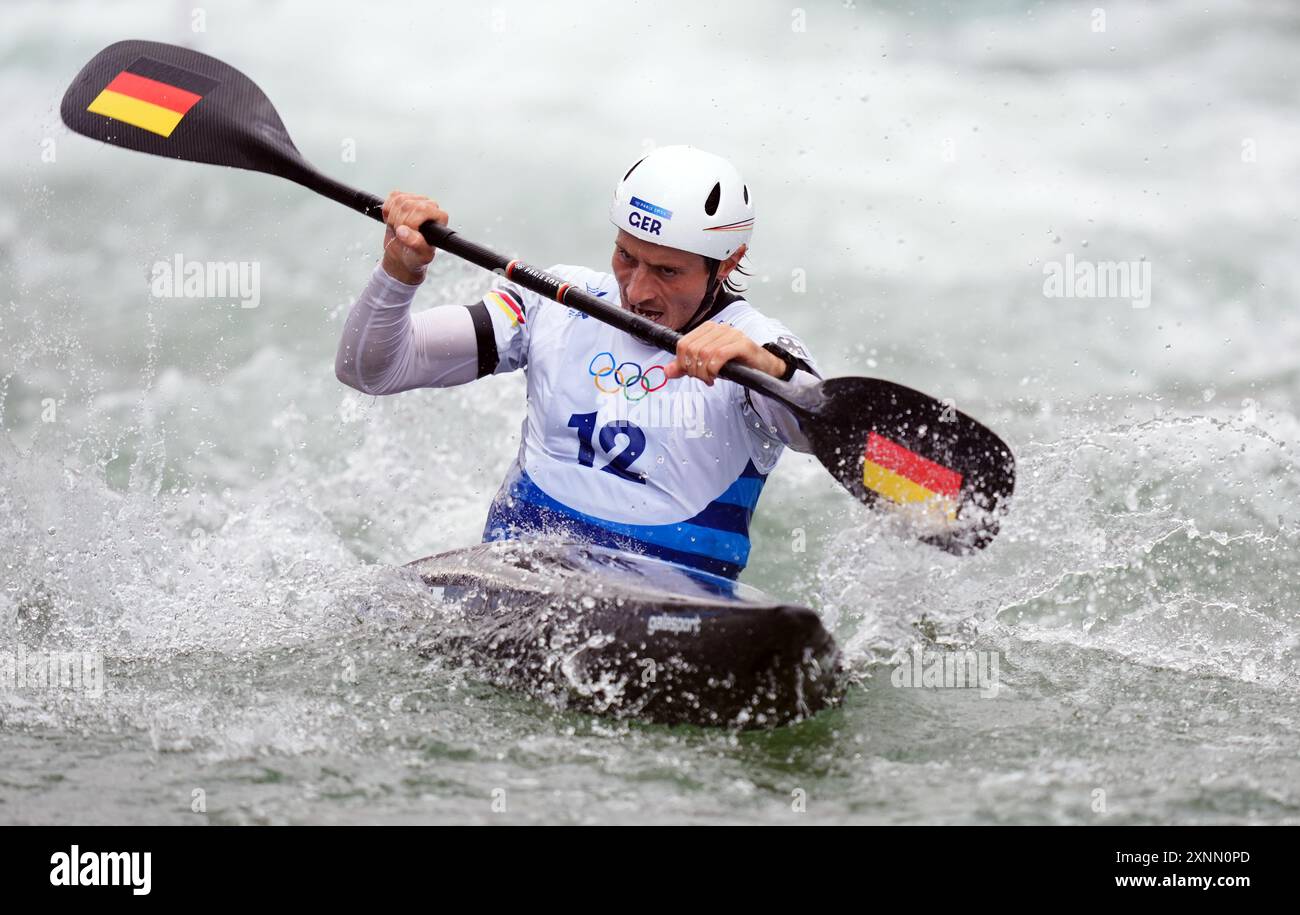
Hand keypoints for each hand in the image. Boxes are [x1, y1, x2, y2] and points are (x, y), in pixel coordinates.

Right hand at [380, 190, 448, 284]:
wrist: (404, 254)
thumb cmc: (416, 256)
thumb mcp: (420, 255)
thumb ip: (415, 243)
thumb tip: (402, 231)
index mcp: (440, 218)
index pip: (422, 210)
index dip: (409, 222)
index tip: (404, 234)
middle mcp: (431, 206)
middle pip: (408, 204)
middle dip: (398, 222)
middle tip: (399, 234)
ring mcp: (418, 200)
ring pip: (399, 199)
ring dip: (392, 217)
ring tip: (397, 229)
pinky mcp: (405, 198)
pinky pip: (392, 197)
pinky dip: (387, 210)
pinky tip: (392, 221)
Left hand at [663, 321, 786, 385]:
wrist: (762, 366)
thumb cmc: (735, 363)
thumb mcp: (706, 365)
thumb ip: (686, 367)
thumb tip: (667, 371)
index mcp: (708, 329)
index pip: (683, 344)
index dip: (682, 362)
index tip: (691, 373)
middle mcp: (719, 328)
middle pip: (692, 350)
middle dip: (693, 370)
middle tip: (703, 378)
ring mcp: (731, 334)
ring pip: (705, 353)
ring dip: (703, 372)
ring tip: (710, 378)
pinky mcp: (742, 344)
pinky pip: (719, 355)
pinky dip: (714, 369)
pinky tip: (716, 376)